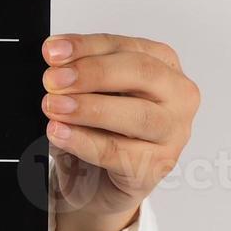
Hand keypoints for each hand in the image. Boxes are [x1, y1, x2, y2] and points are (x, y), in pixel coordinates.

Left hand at [41, 33, 198, 230]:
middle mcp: (178, 95)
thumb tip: (56, 63)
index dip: (87, 46)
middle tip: (54, 80)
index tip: (52, 51)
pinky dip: (85, 142)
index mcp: (164, 64)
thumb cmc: (98, 130)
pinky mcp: (158, 166)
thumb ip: (78, 74)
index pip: (125, 46)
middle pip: (141, 73)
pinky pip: (120, 152)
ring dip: (90, 109)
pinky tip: (60, 134)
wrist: (95, 183)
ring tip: (54, 107)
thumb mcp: (88, 93)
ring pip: (137, 115)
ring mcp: (173, 133)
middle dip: (92, 74)